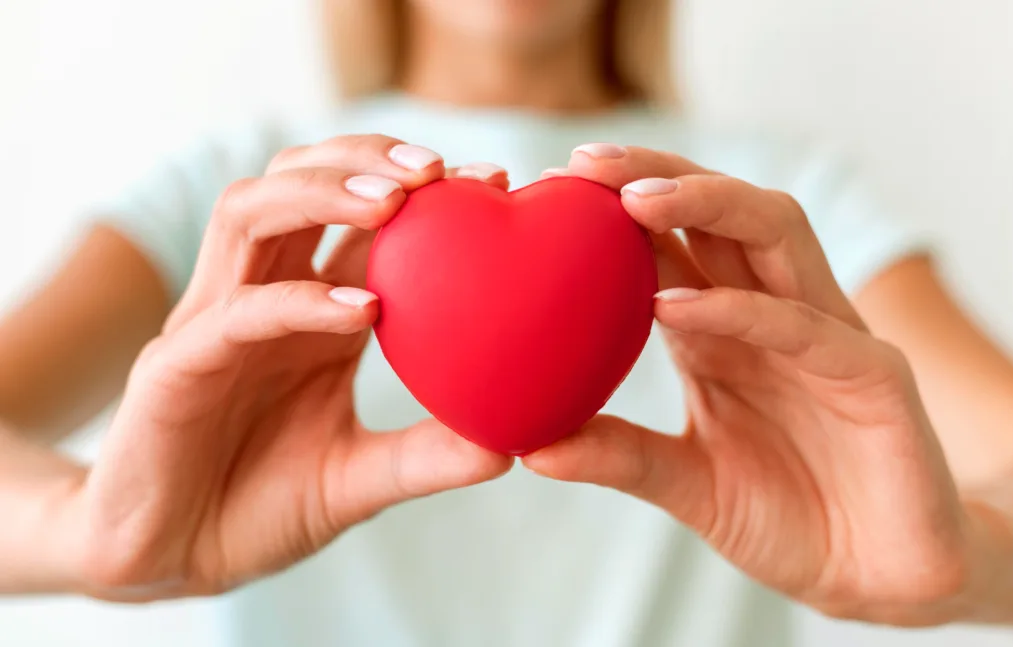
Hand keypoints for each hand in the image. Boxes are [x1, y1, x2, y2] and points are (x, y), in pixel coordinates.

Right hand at [63, 137, 512, 599]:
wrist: (174, 561)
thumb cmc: (260, 508)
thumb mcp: (358, 479)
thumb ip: (425, 457)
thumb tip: (507, 450)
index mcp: (310, 312)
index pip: (362, 223)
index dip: (423, 192)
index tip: (493, 181)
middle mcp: (262, 297)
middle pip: (298, 181)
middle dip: (364, 158)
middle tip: (438, 168)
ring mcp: (213, 323)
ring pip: (249, 212)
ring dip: (321, 194)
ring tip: (394, 202)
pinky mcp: (176, 365)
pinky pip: (236, 312)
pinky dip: (300, 300)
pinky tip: (362, 310)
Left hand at [527, 145, 1012, 624]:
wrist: (876, 579)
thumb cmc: (787, 518)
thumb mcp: (687, 482)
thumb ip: (621, 456)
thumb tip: (531, 446)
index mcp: (726, 329)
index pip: (675, 241)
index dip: (618, 205)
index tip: (554, 183)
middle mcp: (773, 315)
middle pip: (723, 211)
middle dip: (658, 173)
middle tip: (584, 165)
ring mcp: (826, 336)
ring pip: (775, 233)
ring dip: (706, 203)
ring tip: (632, 200)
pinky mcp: (872, 376)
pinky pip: (803, 326)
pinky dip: (738, 309)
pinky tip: (673, 305)